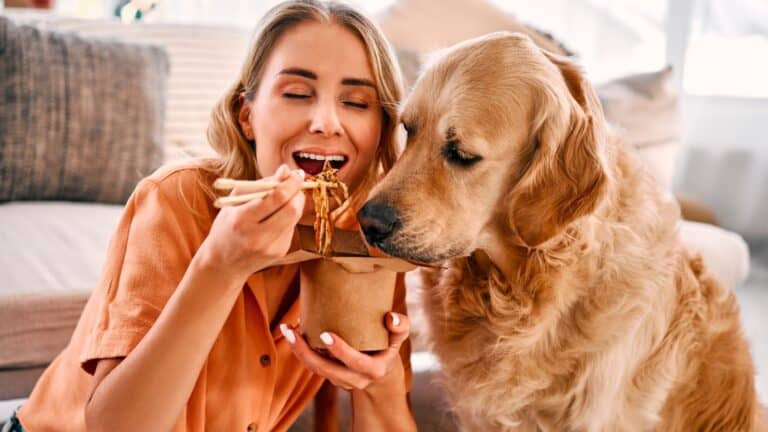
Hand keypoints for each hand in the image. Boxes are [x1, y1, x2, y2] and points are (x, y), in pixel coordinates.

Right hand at [199, 164, 305, 278]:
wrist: (223, 264)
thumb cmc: (227, 226)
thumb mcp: (234, 201)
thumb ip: (260, 184)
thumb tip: (286, 170)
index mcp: (241, 219)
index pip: (276, 197)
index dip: (291, 183)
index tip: (296, 173)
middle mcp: (257, 236)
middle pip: (292, 209)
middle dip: (298, 192)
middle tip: (296, 183)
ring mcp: (270, 247)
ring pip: (295, 218)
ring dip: (295, 203)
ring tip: (284, 198)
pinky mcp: (279, 253)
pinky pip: (291, 228)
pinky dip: (289, 218)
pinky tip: (277, 217)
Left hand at [280, 312, 409, 390]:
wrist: (381, 373)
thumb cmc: (388, 347)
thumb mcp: (399, 338)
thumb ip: (401, 327)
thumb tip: (391, 317)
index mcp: (373, 370)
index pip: (355, 362)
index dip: (340, 351)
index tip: (325, 335)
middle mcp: (355, 379)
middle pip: (327, 370)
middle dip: (306, 352)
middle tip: (292, 331)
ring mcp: (340, 380)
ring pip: (315, 369)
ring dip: (298, 351)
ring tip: (287, 329)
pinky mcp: (329, 376)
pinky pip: (313, 365)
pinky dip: (301, 350)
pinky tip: (293, 331)